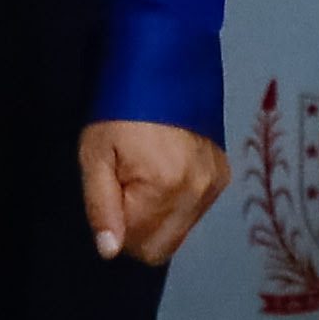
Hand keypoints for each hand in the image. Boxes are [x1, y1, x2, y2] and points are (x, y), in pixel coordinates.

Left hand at [79, 120, 230, 265]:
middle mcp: (197, 192)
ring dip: (159, 216)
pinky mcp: (223, 175)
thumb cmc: (119, 112)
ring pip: (180, 231)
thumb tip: (110, 251)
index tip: (113, 195)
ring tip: (146, 175)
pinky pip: (195, 211)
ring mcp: (214, 184)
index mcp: (165, 189)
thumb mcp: (95, 157)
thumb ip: (101, 207)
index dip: (118, 228)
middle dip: (139, 229)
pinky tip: (167, 170)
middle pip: (163, 247)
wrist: (163, 69)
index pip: (138, 246)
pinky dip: (178, 201)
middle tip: (126, 190)